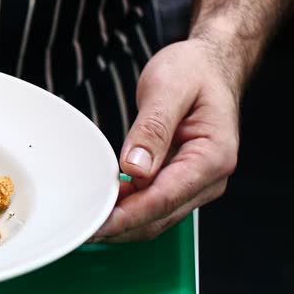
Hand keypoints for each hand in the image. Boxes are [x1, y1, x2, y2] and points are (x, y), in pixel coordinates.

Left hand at [90, 38, 239, 242]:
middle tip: (80, 228)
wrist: (209, 65)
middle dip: (120, 226)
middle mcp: (210, 177)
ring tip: (85, 221)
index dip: (128, 215)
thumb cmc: (194, 71)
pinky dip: (128, 209)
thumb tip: (135, 168)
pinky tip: (103, 205)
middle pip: (160, 216)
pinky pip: (154, 204)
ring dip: (122, 223)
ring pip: (157, 217)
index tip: (97, 224)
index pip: (165, 198)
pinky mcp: (182, 179)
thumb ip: (153, 128)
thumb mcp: (169, 88)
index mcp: (213, 156)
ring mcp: (197, 182)